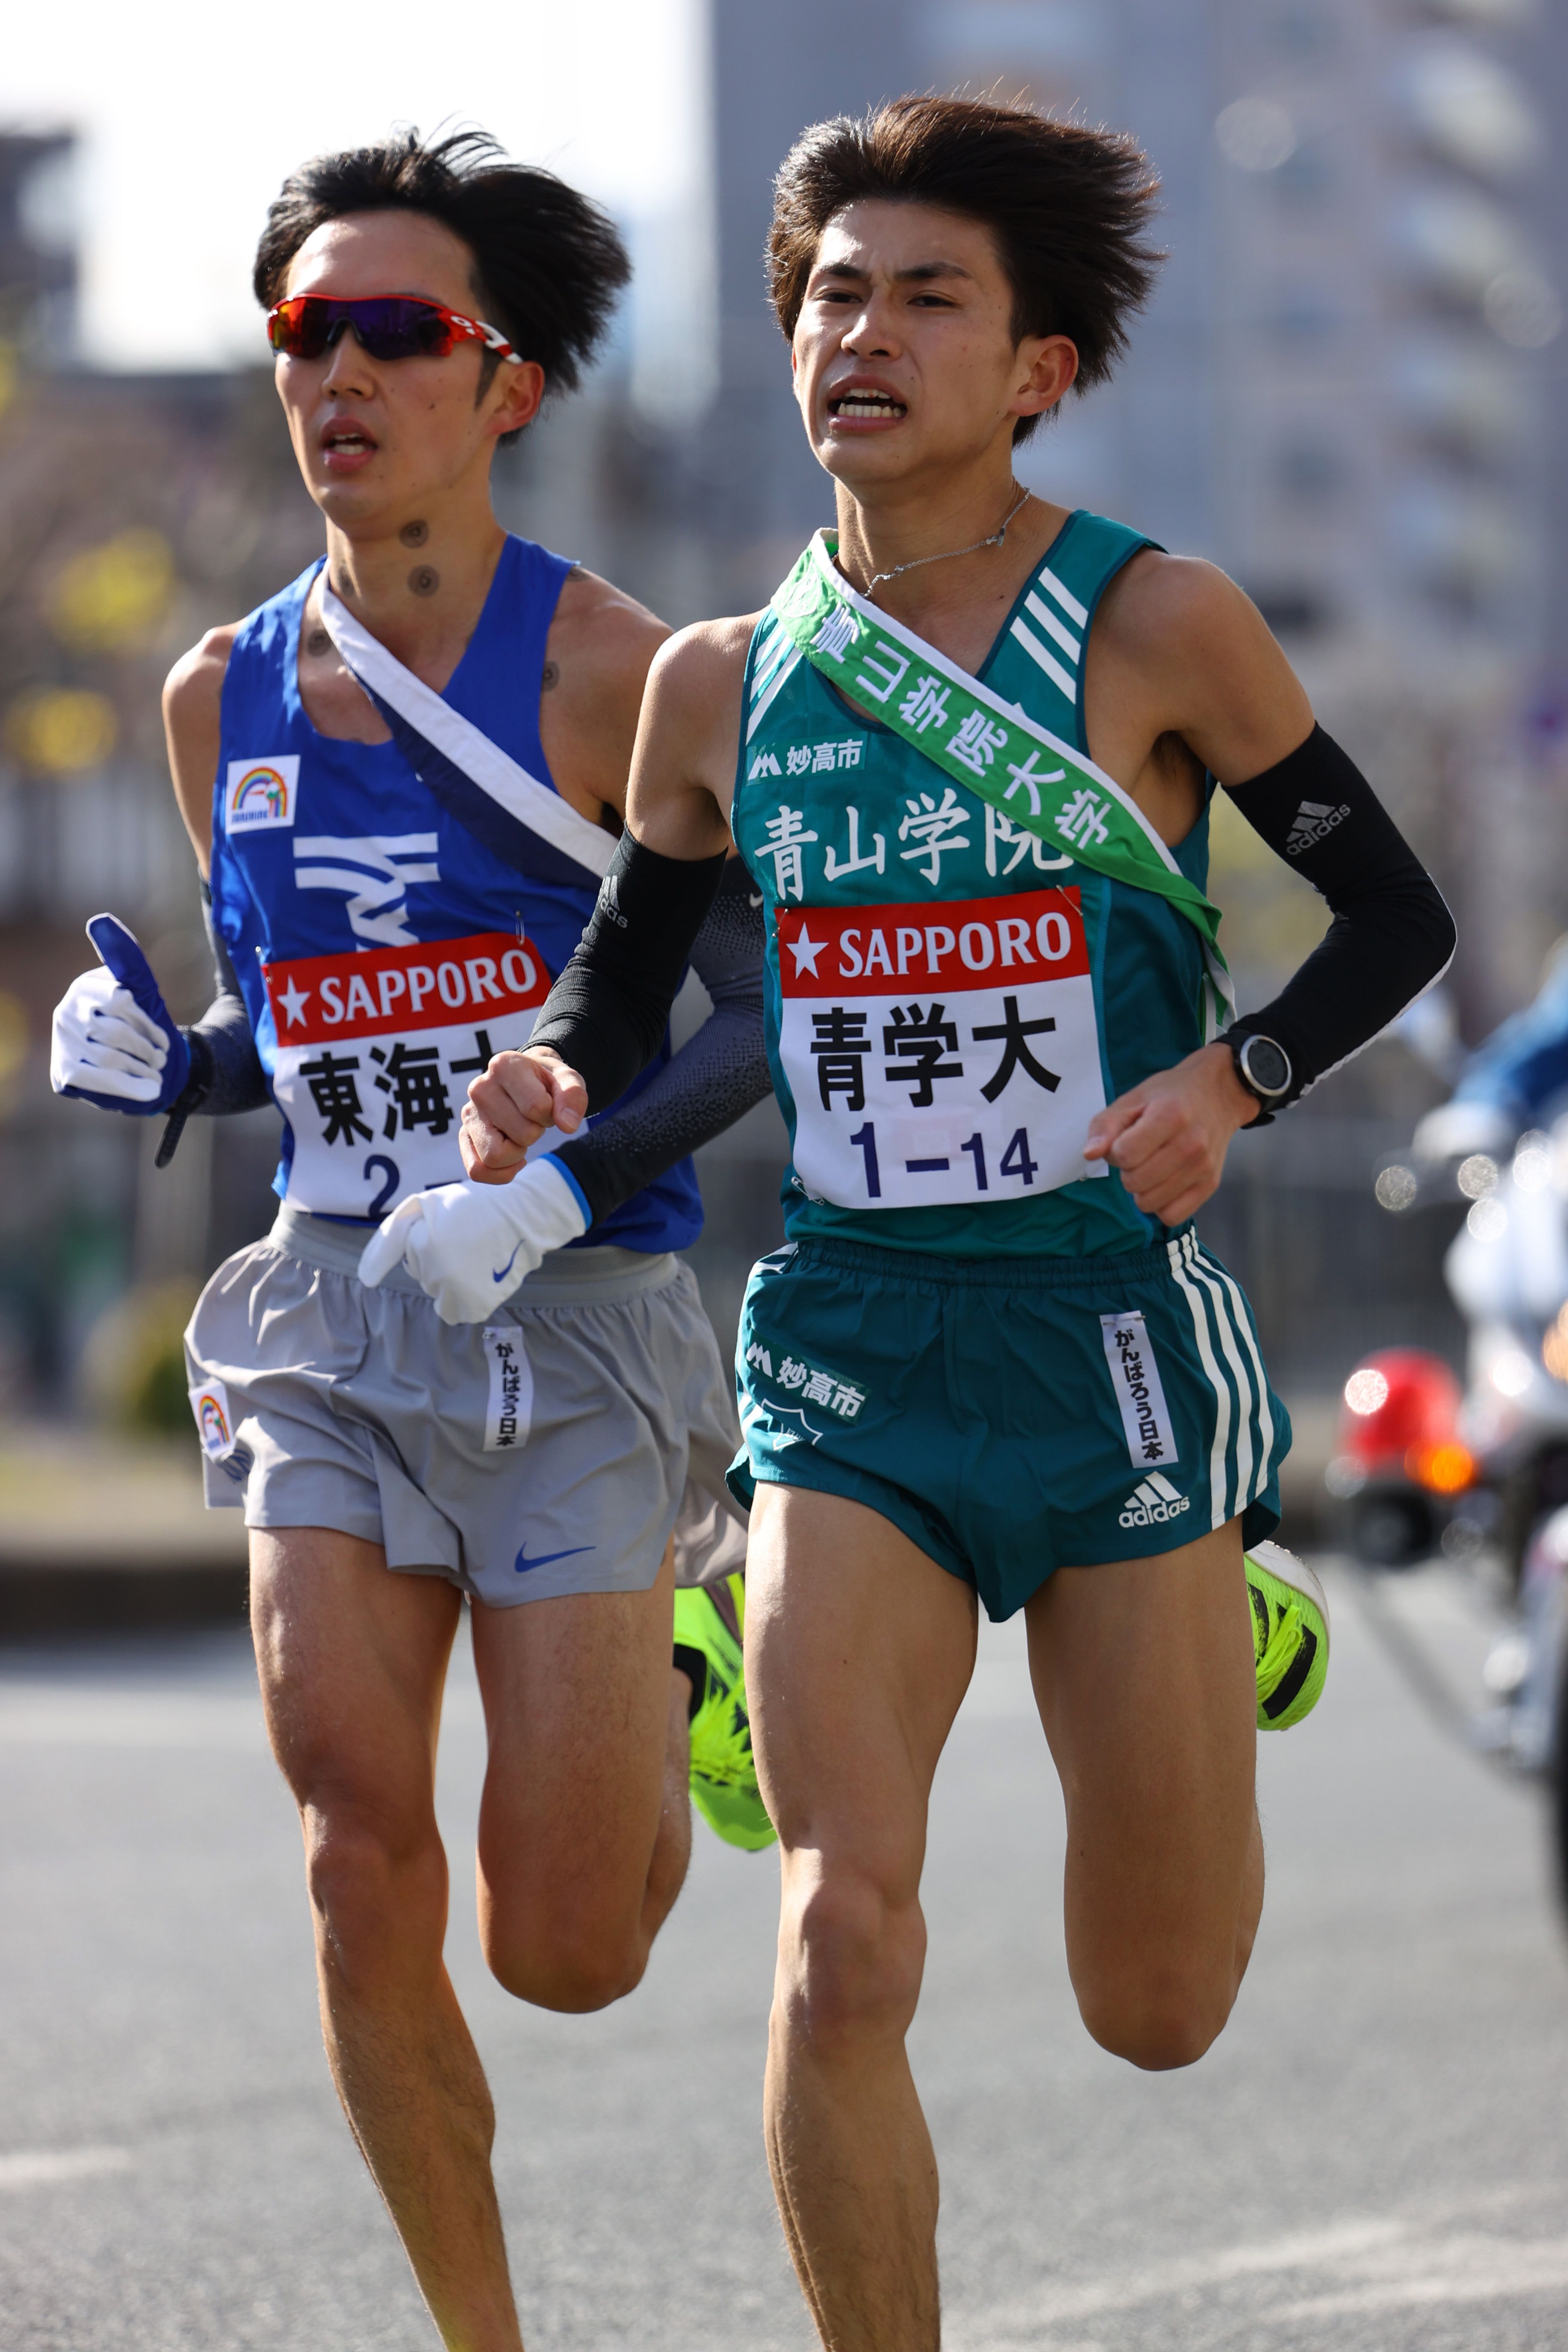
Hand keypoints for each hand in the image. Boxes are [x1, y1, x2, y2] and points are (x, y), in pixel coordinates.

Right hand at [50, 914, 189, 1113]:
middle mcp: (67, 1013)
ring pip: (109, 1057)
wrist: (149, 1065)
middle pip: (115, 1033)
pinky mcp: (64, 1073)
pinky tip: (148, 1089)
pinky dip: (129, 1087)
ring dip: (141, 1068)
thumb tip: (98, 920)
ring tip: (155, 1072)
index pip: (120, 1002)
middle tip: (160, 1059)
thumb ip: (126, 957)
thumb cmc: (146, 1024)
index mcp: (85, 987)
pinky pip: (98, 1080)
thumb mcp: (143, 988)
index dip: (148, 1024)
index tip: (164, 1040)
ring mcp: (63, 1044)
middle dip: (146, 1049)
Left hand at [356, 1157, 588, 1322]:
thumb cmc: (470, 1206)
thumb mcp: (422, 1207)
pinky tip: (479, 1274)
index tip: (447, 1233)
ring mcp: (458, 1292)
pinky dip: (464, 1296)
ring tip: (476, 1255)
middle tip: (466, 1239)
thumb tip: (365, 1280)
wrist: (522, 1216)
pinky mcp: (475, 1307)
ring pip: (437, 1293)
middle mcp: (438, 1273)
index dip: (427, 1241)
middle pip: (422, 1276)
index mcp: (425, 1246)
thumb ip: (389, 1240)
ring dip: (450, 1278)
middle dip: (436, 1260)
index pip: (408, 1256)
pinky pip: (454, 1310)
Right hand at [461, 1047, 587, 1185]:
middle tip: (533, 1118)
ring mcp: (469, 1114)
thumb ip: (573, 1096)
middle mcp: (479, 1088)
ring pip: (495, 1157)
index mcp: (504, 1066)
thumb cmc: (546, 1082)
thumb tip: (567, 1126)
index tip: (547, 1103)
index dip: (551, 1113)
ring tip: (520, 1132)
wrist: (525, 1081)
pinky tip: (513, 1156)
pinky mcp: (464, 1136)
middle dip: (537, 1132)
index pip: (536, 1107)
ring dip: (518, 1153)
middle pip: (522, 1135)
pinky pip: (477, 1170)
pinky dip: (501, 1173)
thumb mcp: (567, 1080)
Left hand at [1084, 1043, 1254, 1224]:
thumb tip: (1089, 1154)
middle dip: (1127, 1170)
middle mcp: (1191, 1144)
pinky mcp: (1210, 1184)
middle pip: (1135, 1182)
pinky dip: (1160, 1205)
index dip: (1115, 1151)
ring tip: (1152, 1167)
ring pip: (1150, 1203)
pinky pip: (1172, 1216)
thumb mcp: (1133, 1099)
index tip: (1127, 1139)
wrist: (1218, 1095)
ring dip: (1142, 1190)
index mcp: (1169, 1116)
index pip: (1124, 1155)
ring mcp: (1203, 1167)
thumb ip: (1106, 1125)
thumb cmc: (1171, 1096)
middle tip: (1140, 1153)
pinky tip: (1163, 1184)